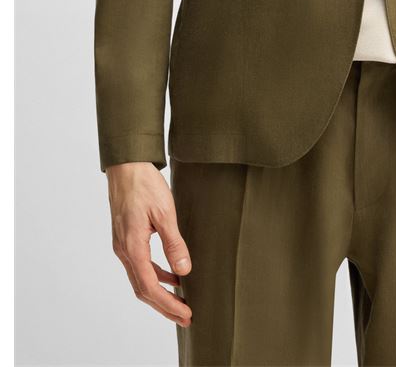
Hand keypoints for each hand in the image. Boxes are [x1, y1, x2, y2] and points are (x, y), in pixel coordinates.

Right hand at [106, 161, 191, 326]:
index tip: (186, 314)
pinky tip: (171, 275)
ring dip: (159, 293)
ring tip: (180, 302)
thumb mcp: (164, 212)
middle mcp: (123, 250)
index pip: (150, 286)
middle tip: (185, 317)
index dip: (168, 304)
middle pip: (143, 289)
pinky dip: (155, 275)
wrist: (127, 165)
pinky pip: (139, 264)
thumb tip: (184, 271)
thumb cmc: (144, 184)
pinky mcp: (125, 237)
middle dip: (164, 306)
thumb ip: (174, 243)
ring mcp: (122, 244)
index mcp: (132, 246)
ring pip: (140, 278)